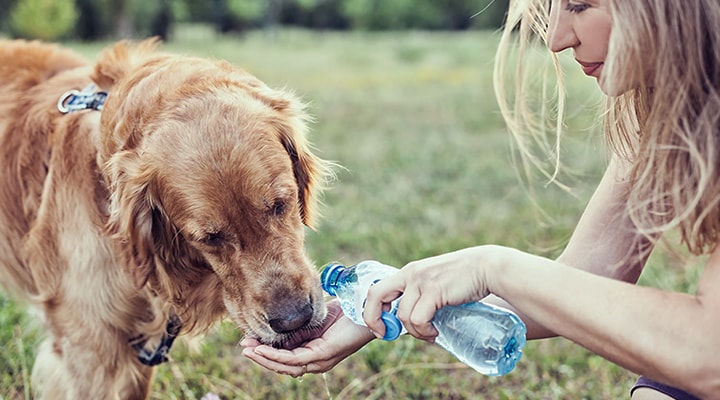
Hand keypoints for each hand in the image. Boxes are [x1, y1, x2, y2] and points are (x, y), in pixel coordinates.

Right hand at [241, 301, 374, 376]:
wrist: (367, 309)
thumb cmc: (347, 312)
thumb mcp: (317, 317)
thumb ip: (301, 323)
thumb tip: (281, 321)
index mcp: (314, 351)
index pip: (285, 357)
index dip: (266, 351)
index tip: (249, 342)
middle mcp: (316, 361)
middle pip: (282, 365)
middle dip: (260, 356)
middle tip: (243, 346)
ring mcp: (320, 360)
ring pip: (286, 365)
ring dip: (264, 358)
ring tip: (248, 349)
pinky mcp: (323, 355)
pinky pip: (295, 359)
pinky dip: (276, 356)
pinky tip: (263, 350)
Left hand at [363, 246, 500, 341]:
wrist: (487, 267)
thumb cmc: (464, 279)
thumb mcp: (435, 282)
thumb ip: (421, 295)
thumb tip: (411, 323)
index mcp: (408, 272)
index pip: (377, 289)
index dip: (372, 310)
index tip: (381, 327)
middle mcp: (410, 274)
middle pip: (376, 295)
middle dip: (373, 318)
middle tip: (385, 334)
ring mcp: (421, 281)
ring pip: (403, 315)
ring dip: (414, 331)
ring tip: (430, 333)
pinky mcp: (435, 290)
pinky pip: (418, 318)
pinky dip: (424, 330)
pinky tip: (435, 331)